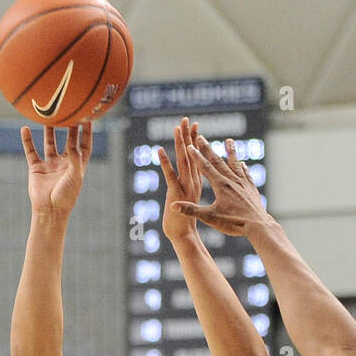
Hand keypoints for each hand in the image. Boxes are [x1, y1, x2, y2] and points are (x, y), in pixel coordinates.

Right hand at [21, 123, 92, 218]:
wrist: (49, 210)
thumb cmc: (66, 196)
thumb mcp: (75, 176)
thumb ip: (75, 157)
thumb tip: (73, 141)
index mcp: (77, 166)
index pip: (84, 146)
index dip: (86, 133)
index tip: (87, 118)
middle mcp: (64, 164)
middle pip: (67, 141)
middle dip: (69, 127)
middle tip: (68, 111)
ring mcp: (50, 165)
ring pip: (49, 143)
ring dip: (48, 130)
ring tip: (47, 115)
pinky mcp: (36, 168)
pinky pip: (31, 151)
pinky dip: (27, 140)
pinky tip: (24, 128)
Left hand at [158, 118, 202, 243]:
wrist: (184, 237)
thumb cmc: (185, 221)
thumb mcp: (188, 201)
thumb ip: (188, 190)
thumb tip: (186, 183)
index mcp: (196, 182)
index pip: (196, 158)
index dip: (195, 141)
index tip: (195, 126)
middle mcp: (193, 182)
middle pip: (191, 154)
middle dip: (188, 135)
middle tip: (186, 119)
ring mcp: (185, 187)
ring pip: (183, 160)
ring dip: (180, 143)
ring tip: (177, 127)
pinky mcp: (176, 194)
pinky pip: (169, 175)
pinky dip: (165, 162)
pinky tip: (159, 150)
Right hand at [172, 132, 267, 237]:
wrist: (259, 226)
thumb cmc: (234, 223)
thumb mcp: (211, 218)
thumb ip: (191, 211)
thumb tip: (172, 206)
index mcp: (220, 186)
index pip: (205, 167)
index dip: (196, 156)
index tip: (189, 145)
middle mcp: (232, 181)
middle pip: (218, 161)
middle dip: (208, 149)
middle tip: (201, 137)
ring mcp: (243, 184)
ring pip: (235, 164)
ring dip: (230, 152)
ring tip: (229, 141)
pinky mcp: (252, 190)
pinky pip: (246, 175)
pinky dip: (243, 168)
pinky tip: (243, 164)